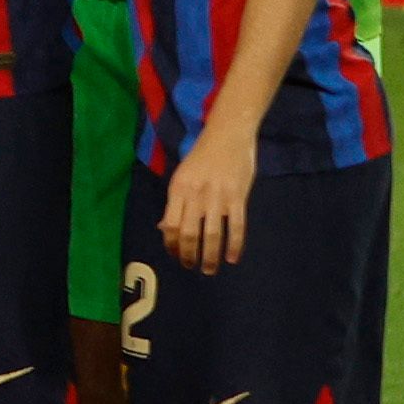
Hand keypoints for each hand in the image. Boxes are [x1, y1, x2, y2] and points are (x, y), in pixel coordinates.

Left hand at [159, 133, 253, 273]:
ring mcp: (218, 197)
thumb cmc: (202, 156)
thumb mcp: (181, 176)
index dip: (172, 245)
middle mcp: (196, 195)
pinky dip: (235, 245)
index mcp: (178, 189)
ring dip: (210, 256)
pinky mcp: (239, 197)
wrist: (227, 135)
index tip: (175, 256)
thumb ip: (174, 203)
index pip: (171, 225)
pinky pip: (237, 227)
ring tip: (209, 269)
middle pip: (190, 234)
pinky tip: (232, 258)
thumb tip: (164, 228)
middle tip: (192, 267)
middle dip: (189, 256)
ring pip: (212, 235)